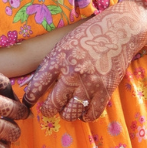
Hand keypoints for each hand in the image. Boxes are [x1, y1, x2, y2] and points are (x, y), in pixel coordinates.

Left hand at [22, 0, 146, 120]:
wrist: (118, 32)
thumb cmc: (88, 36)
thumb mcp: (63, 45)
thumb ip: (52, 65)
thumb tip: (39, 86)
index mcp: (59, 60)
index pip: (38, 85)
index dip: (30, 97)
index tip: (28, 102)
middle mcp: (73, 74)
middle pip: (53, 104)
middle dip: (47, 110)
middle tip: (48, 109)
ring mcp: (90, 84)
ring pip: (71, 113)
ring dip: (67, 113)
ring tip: (67, 108)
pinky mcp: (105, 91)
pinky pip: (91, 114)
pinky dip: (85, 116)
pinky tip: (83, 110)